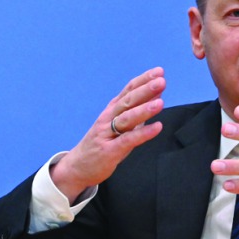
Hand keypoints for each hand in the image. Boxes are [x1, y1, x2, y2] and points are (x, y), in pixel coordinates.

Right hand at [50, 67, 165, 203]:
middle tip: (161, 81)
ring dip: (143, 109)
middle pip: (127, 101)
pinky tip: (157, 127)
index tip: (159, 71)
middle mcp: (108, 118)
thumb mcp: (121, 124)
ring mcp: (107, 134)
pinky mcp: (109, 151)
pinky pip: (127, 140)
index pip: (128, 91)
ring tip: (160, 102)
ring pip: (126, 119)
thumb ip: (138, 109)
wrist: (77, 167)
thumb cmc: (103, 143)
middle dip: (145, 90)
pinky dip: (143, 133)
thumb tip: (157, 93)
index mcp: (112, 110)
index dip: (143, 80)